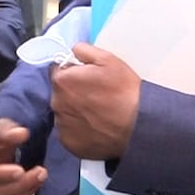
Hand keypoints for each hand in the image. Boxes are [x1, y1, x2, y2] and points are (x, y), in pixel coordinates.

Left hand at [50, 43, 140, 159]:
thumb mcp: (108, 60)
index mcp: (62, 80)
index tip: (86, 79)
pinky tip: (94, 127)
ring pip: (64, 113)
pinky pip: (69, 132)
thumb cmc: (124, 90)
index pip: (58, 72)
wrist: (139, 125)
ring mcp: (61, 125)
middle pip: (59, 93)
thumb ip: (84, 50)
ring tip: (96, 114)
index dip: (72, 73)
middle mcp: (56, 103)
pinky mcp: (68, 143)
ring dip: (74, 111)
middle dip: (72, 92)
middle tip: (94, 96)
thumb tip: (72, 51)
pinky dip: (78, 130)